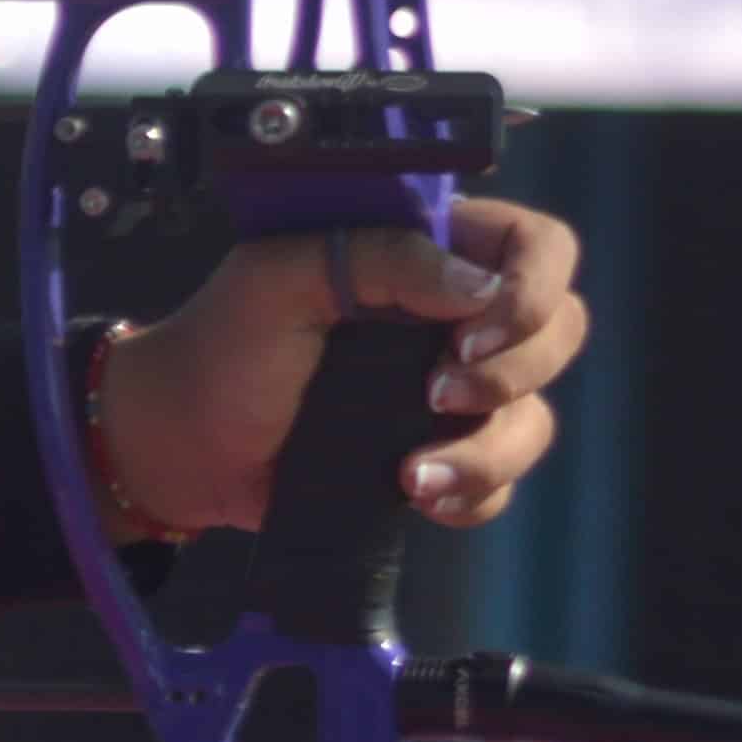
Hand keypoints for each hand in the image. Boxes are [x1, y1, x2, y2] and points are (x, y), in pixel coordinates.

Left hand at [87, 195, 585, 539]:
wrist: (181, 448)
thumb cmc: (220, 348)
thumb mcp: (277, 279)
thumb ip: (375, 257)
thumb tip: (477, 287)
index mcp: (424, 254)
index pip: (533, 246)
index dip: (532, 285)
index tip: (473, 328)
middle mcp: (453, 318)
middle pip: (560, 330)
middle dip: (518, 368)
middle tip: (439, 390)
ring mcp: (451, 391)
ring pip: (534, 414)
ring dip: (491, 448)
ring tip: (413, 472)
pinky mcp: (438, 455)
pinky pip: (501, 481)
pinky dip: (473, 493)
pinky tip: (416, 495)